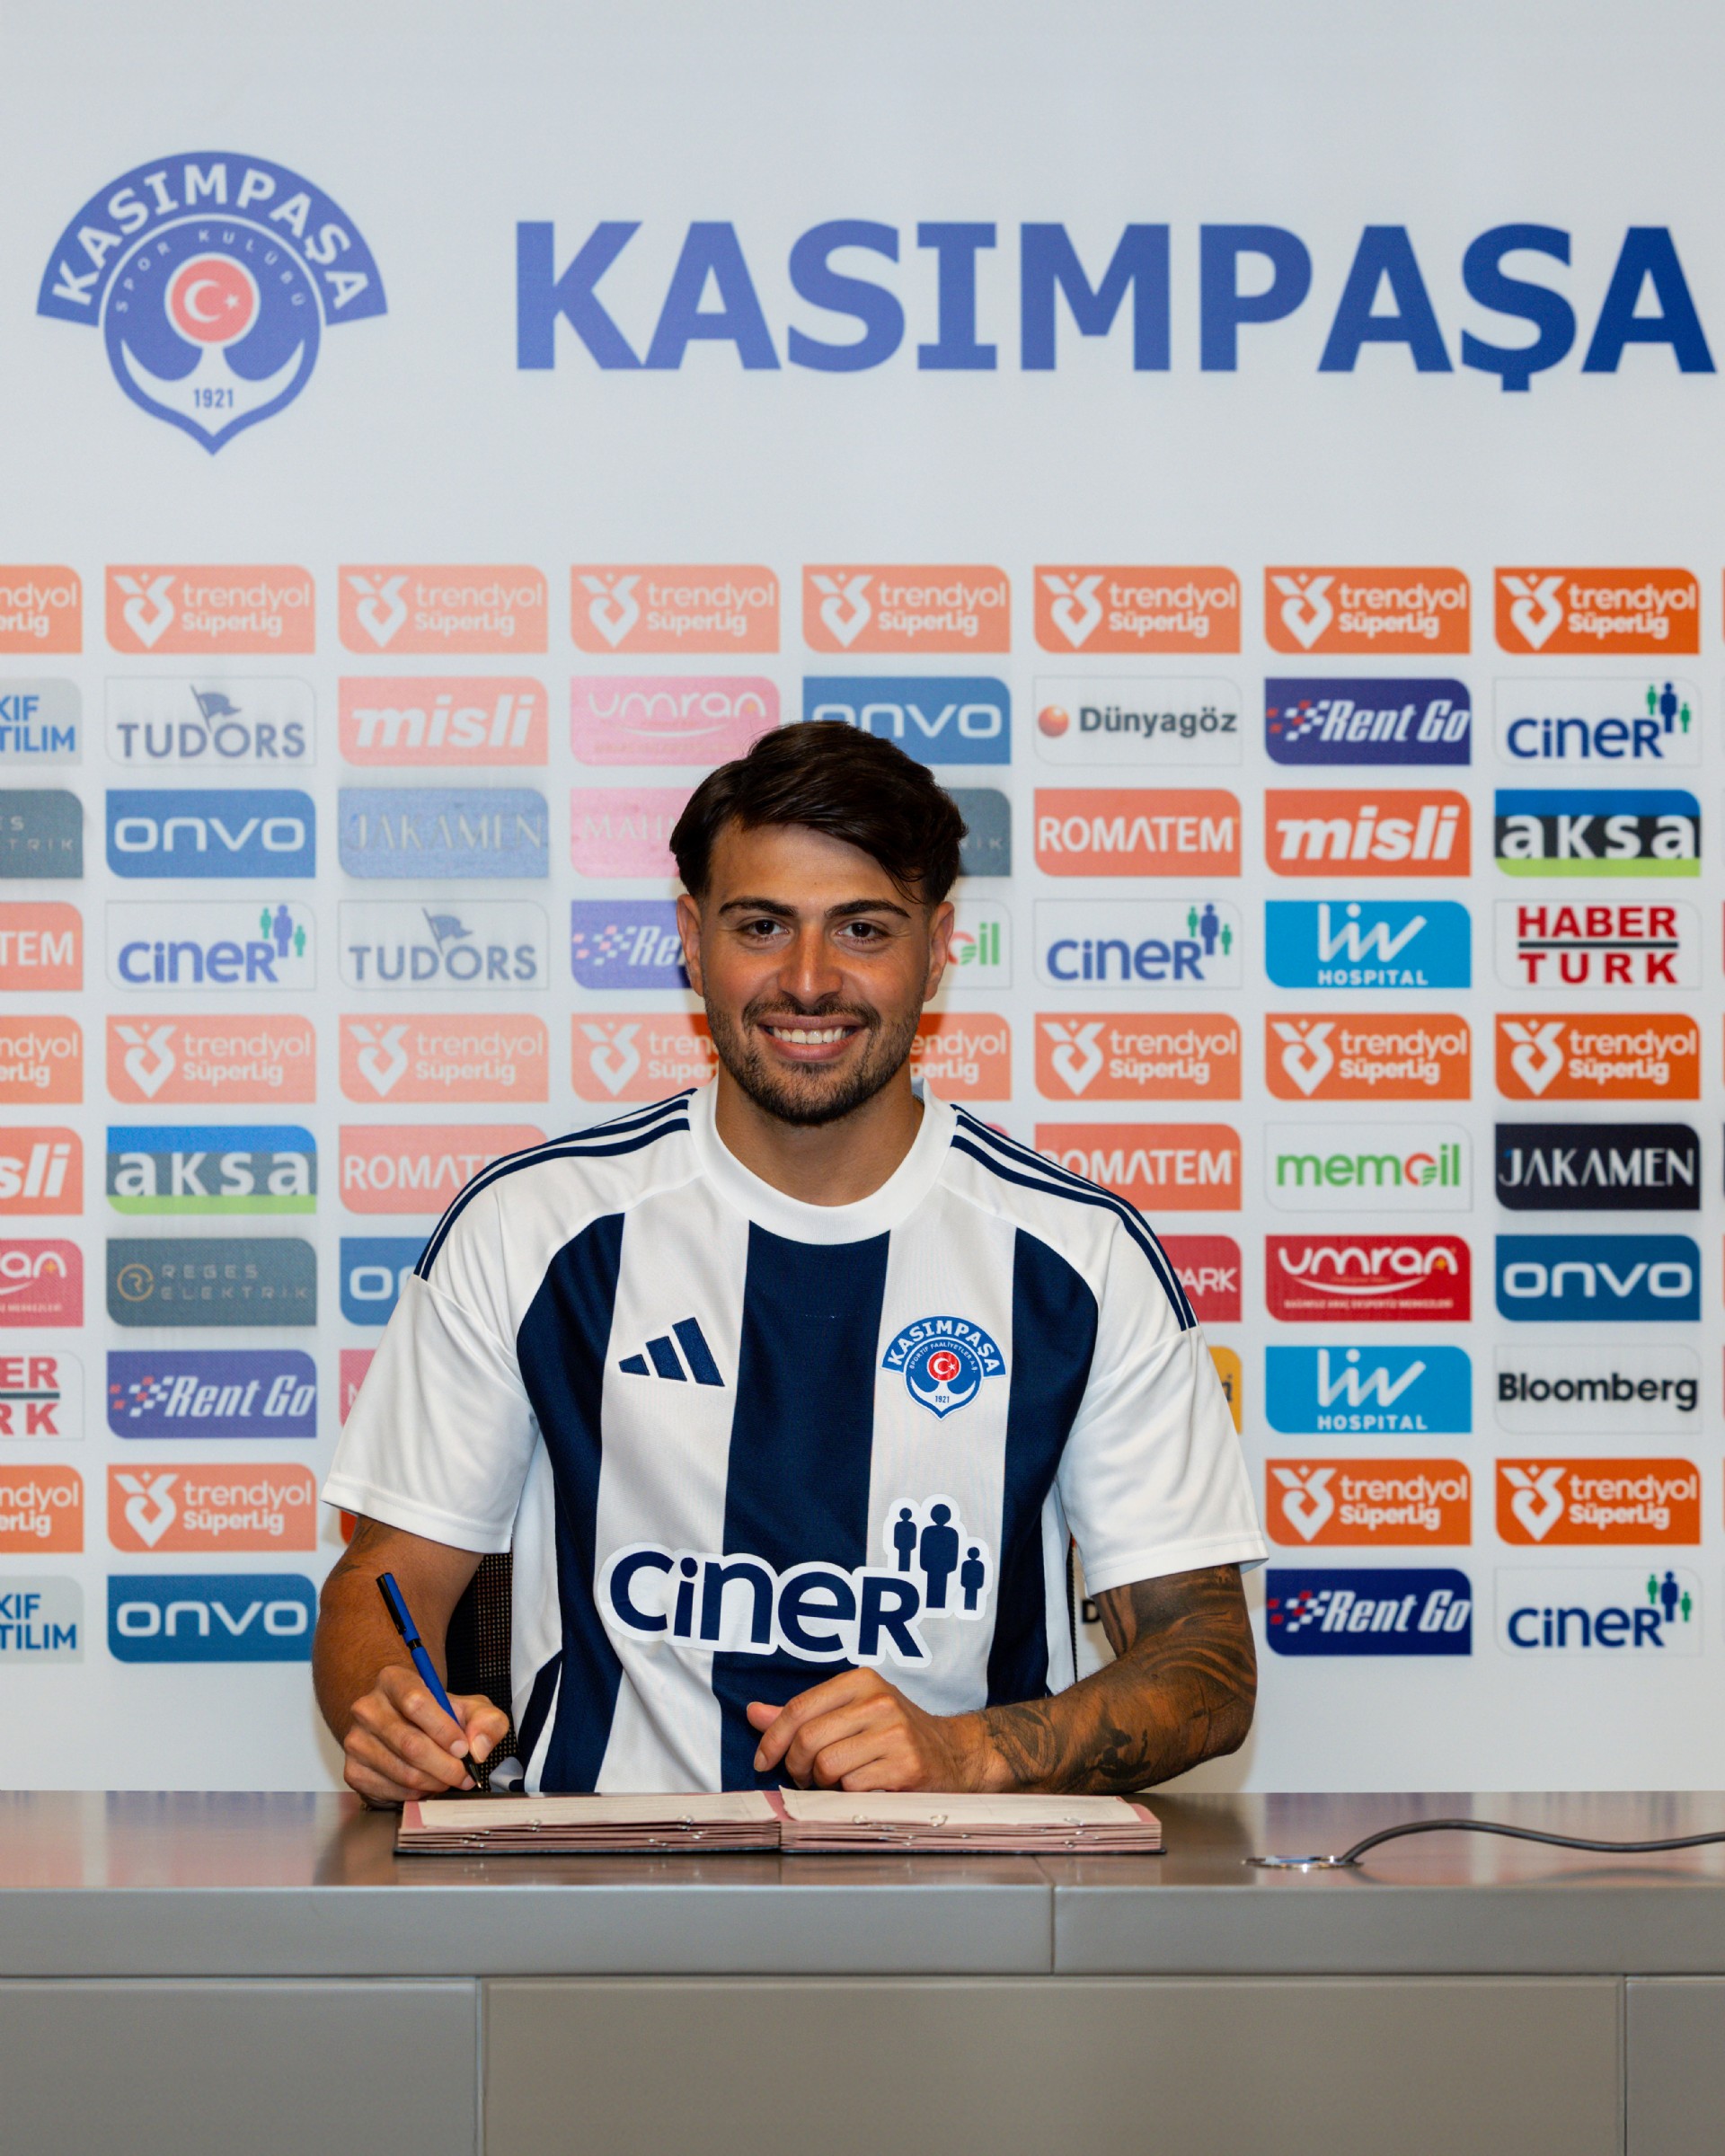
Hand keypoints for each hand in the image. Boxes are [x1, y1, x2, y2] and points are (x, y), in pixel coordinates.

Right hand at [341, 1662, 511, 1806]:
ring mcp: (355, 1740)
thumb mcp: (470, 1708)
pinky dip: (416, 1794)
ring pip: (402, 1771)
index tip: (464, 1749)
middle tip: (464, 1776)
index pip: (415, 1702)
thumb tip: (477, 1748)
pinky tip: (427, 1785)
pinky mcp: (353, 1770)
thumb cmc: (439, 1716)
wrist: (405, 1727)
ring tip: (448, 1780)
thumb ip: (486, 1721)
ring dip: (433, 1782)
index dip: (443, 1729)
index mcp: (393, 1680)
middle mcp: (367, 1708)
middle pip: (409, 1743)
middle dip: (444, 1766)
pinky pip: (390, 1790)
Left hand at [746, 1668, 998, 1791]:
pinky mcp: (907, 1767)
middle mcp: (879, 1701)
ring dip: (825, 1786)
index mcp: (861, 1681)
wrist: (956, 1756)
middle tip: (807, 1778)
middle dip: (798, 1767)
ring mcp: (896, 1734)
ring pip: (828, 1767)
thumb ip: (802, 1714)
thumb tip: (753, 1713)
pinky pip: (853, 1788)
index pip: (799, 1708)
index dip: (772, 1739)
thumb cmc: (894, 1736)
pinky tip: (866, 1790)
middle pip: (808, 1740)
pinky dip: (850, 1796)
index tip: (764, 1762)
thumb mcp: (852, 1713)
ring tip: (841, 1783)